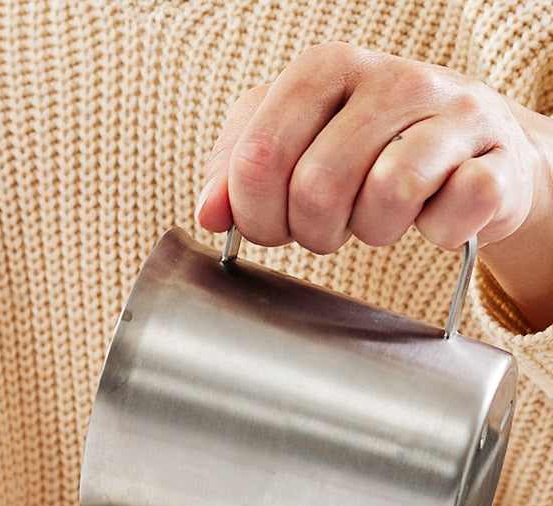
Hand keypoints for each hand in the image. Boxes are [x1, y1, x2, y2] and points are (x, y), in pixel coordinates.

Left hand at [195, 42, 552, 328]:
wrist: (473, 149)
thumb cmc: (367, 151)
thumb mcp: (292, 147)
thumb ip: (237, 172)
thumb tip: (207, 213)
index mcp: (327, 69)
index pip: (260, 156)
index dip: (255, 213)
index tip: (272, 225)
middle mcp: (394, 78)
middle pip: (317, 185)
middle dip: (310, 231)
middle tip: (327, 230)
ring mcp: (454, 111)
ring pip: (389, 193)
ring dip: (373, 232)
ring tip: (378, 220)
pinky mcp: (500, 156)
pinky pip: (461, 204)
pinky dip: (441, 230)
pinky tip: (436, 219)